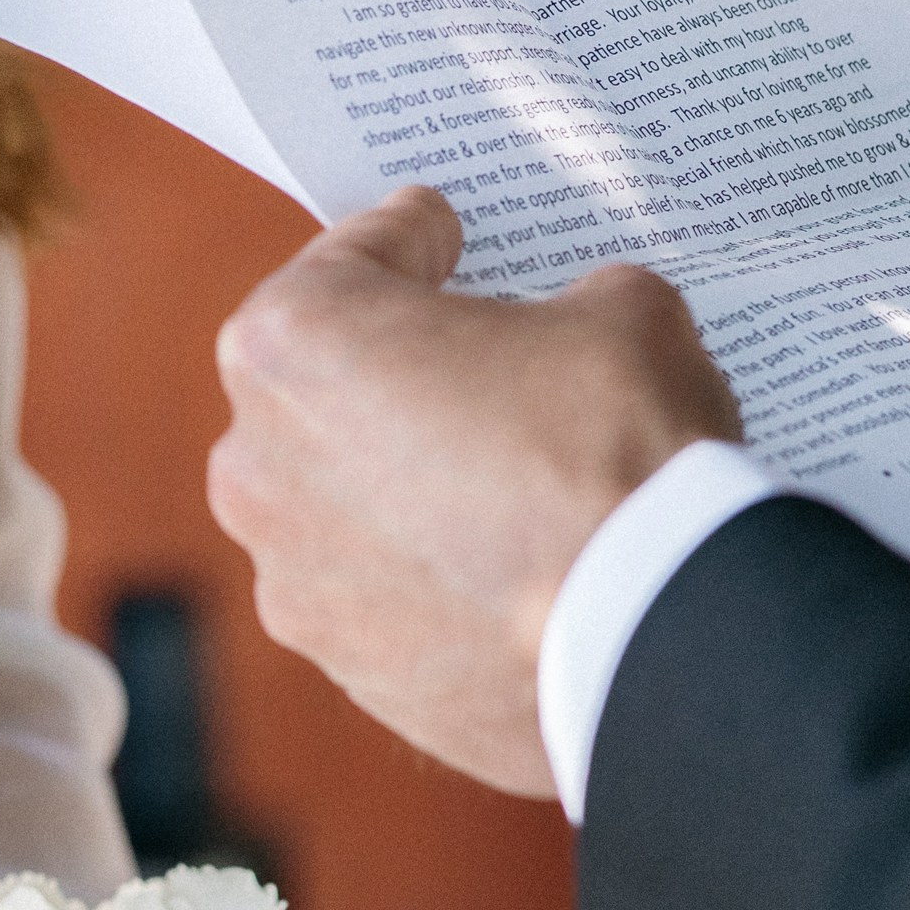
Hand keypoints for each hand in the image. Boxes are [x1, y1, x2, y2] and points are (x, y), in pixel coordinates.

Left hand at [209, 185, 739, 796]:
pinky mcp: (349, 671)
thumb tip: (579, 331)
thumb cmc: (615, 451)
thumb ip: (572, 303)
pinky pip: (389, 603)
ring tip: (500, 489)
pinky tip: (507, 576)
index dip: (410, 241)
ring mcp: (294, 583)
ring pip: (347, 510)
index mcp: (292, 343)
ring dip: (406, 490)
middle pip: (326, 395)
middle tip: (480, 366)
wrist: (652, 635)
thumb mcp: (623, 311)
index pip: (352, 262)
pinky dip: (434, 583)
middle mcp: (257, 465)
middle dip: (396, 375)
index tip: (438, 237)